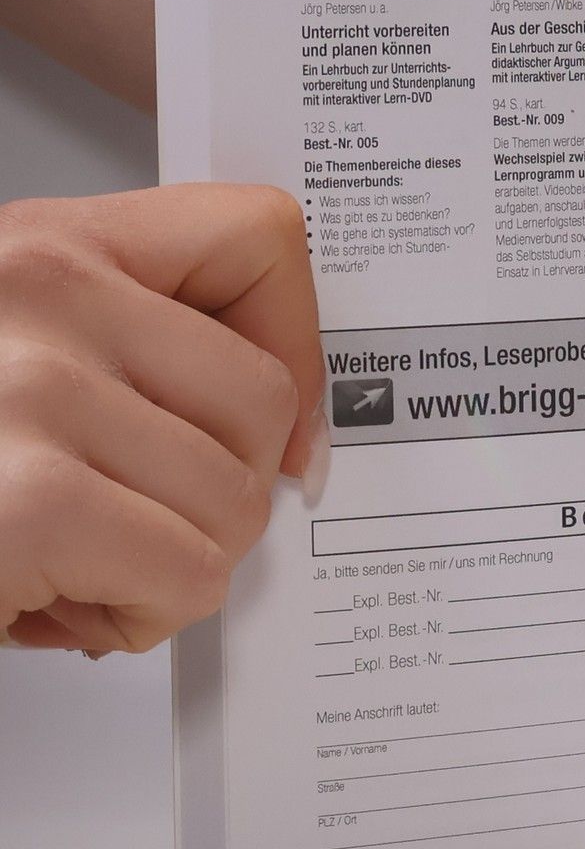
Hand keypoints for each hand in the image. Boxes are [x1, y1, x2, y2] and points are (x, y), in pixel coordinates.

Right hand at [0, 186, 324, 654]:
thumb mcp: (17, 358)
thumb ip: (134, 355)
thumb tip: (288, 436)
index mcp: (45, 247)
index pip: (257, 234)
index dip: (293, 340)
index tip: (274, 414)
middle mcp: (39, 295)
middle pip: (266, 396)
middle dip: (223, 489)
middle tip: (140, 519)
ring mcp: (31, 392)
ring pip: (237, 499)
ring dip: (176, 563)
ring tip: (81, 561)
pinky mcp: (31, 502)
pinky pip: (190, 572)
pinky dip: (142, 615)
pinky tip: (61, 603)